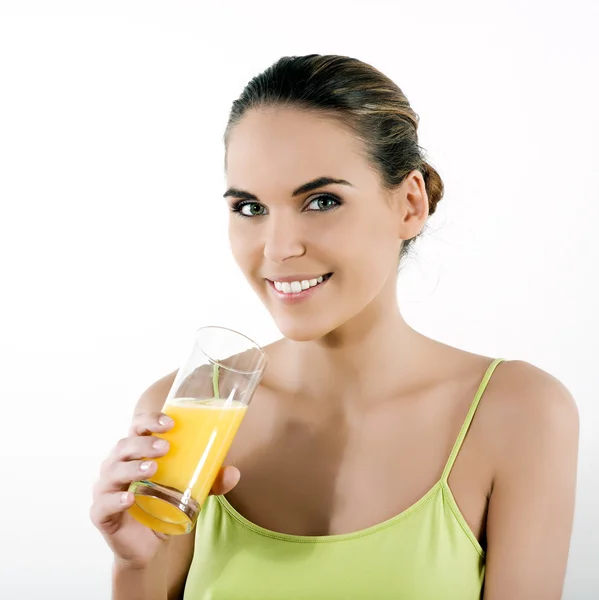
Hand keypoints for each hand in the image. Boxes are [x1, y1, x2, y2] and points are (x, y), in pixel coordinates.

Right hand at [90, 411, 240, 568]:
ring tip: (152, 470)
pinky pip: (104, 503)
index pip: (138, 426)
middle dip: (143, 443)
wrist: (148, 545)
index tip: (170, 423)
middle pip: (124, 445)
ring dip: (132, 467)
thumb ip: (211, 482)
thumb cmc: (164, 505)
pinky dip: (115, 499)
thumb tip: (234, 473)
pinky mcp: (101, 513)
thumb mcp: (191, 491)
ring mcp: (106, 488)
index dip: (150, 420)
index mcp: (137, 451)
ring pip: (113, 470)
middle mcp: (117, 464)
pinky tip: (129, 498)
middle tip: (165, 447)